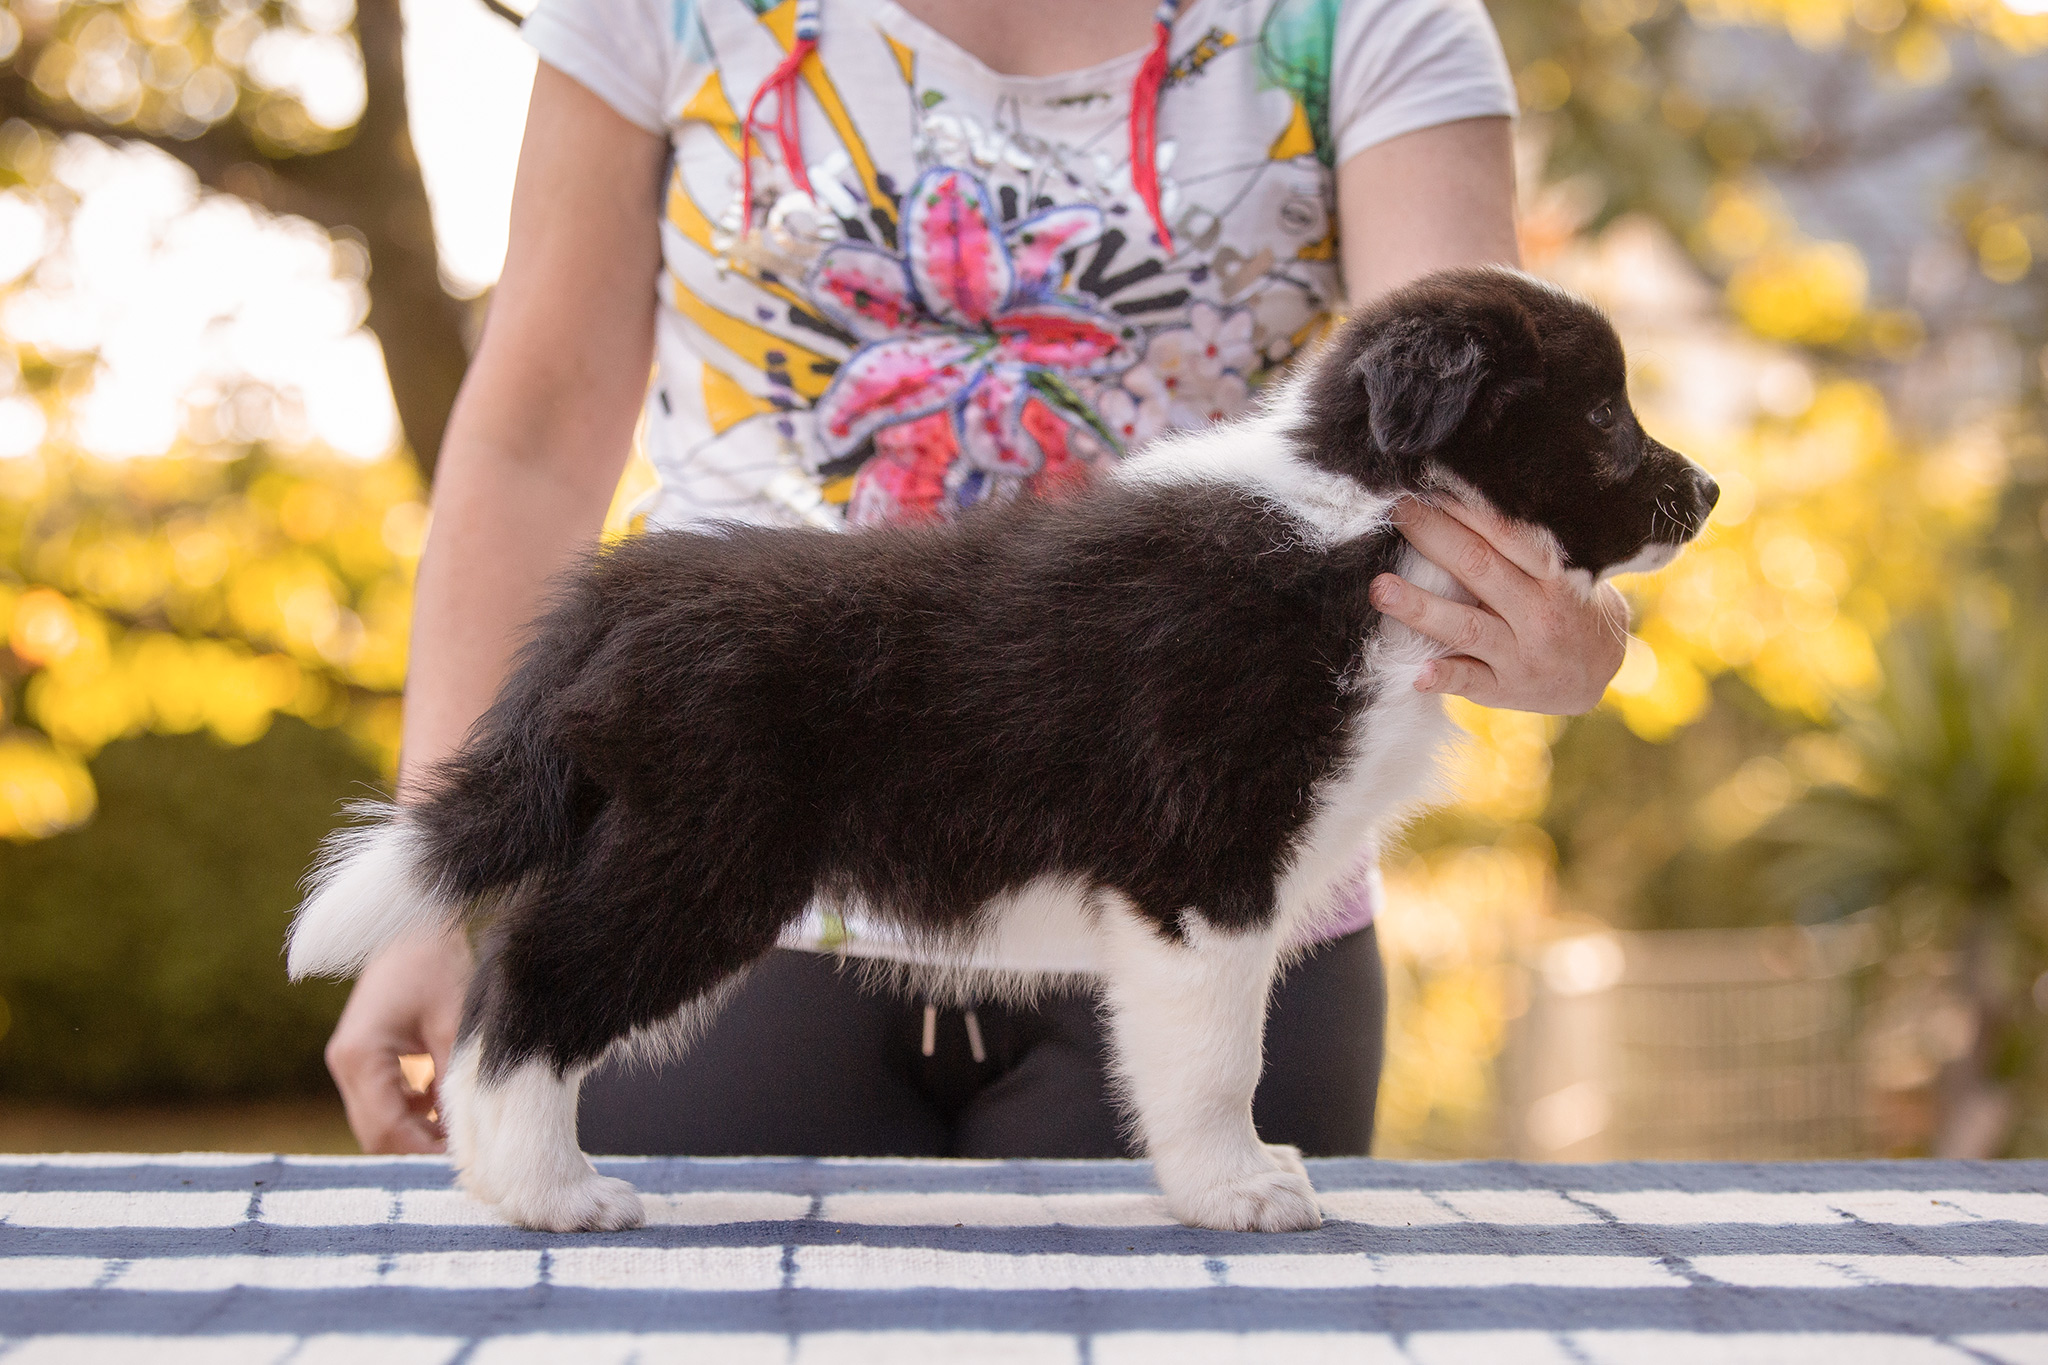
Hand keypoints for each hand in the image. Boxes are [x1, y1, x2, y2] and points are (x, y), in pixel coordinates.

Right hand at [324, 928, 471, 1153]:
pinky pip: (384, 1100)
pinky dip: (413, 1112)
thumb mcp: (453, 1021)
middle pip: (376, 1133)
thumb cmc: (435, 962)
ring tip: (462, 1136)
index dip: (422, 1153)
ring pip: (380, 1120)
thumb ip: (454, 1078)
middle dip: (418, 1148)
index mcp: (359, 1057)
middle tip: (466, 1157)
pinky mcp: (365, 1056)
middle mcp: (345, 1063)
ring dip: (417, 1132)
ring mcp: (351, 1061)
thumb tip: (466, 1132)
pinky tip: (445, 1107)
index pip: (385, 1130)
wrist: (415, 920)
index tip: (463, 1163)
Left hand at [1369, 495, 1628, 713]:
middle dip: (1433, 537)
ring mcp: (1521, 653)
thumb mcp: (1560, 572)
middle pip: (1479, 568)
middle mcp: (1539, 611)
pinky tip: (1417, 672)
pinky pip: (1470, 680)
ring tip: (1381, 589)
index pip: (1506, 533)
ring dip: (1421, 608)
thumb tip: (1457, 500)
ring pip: (1467, 626)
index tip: (1428, 485)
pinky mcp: (1504, 688)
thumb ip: (1518, 548)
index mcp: (1553, 573)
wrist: (1598, 672)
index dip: (1466, 508)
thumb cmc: (1566, 605)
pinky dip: (1444, 675)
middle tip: (1395, 512)